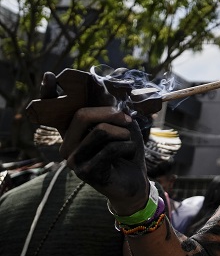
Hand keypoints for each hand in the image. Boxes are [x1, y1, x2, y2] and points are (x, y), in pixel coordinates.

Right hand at [42, 71, 149, 212]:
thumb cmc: (127, 150)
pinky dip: (128, 148)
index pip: (56, 112)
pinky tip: (127, 157)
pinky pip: (111, 148)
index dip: (50, 93)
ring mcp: (73, 159)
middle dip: (111, 113)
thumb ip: (112, 109)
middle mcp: (67, 144)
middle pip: (82, 115)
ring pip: (101, 131)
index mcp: (74, 132)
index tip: (49, 75)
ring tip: (127, 143)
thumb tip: (106, 87)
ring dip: (124, 134)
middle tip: (128, 120)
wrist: (134, 180)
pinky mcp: (84, 172)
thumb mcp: (122, 125)